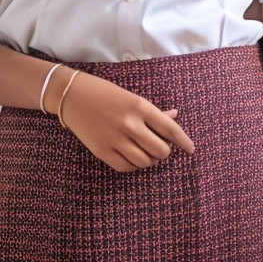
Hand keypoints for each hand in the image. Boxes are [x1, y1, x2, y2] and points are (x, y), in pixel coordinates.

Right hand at [57, 72, 193, 171]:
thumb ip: (153, 112)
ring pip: (145, 162)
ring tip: (145, 152)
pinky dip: (134, 165)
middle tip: (159, 147)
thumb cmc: (104, 93)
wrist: (71, 96)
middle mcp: (130, 124)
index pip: (170, 129)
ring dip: (149, 160)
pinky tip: (132, 156)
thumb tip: (174, 117)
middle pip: (161, 150)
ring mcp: (115, 139)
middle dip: (164, 151)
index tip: (191, 149)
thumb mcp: (131, 97)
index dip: (184, 141)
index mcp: (139, 106)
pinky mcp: (103, 151)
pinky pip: (127, 167)